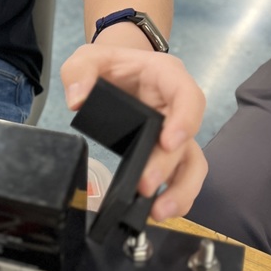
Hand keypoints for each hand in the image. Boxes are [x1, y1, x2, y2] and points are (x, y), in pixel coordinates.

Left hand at [60, 43, 206, 220]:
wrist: (116, 72)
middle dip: (169, 166)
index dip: (185, 120)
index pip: (188, 96)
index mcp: (166, 76)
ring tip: (158, 212)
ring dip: (181, 190)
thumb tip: (77, 100)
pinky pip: (180, 175)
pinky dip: (174, 195)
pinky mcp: (167, 151)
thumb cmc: (109, 64)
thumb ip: (80, 72)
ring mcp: (175, 131)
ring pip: (192, 164)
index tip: (168, 142)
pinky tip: (155, 211)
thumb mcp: (88, 58)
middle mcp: (177, 106)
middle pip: (188, 139)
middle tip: (145, 186)